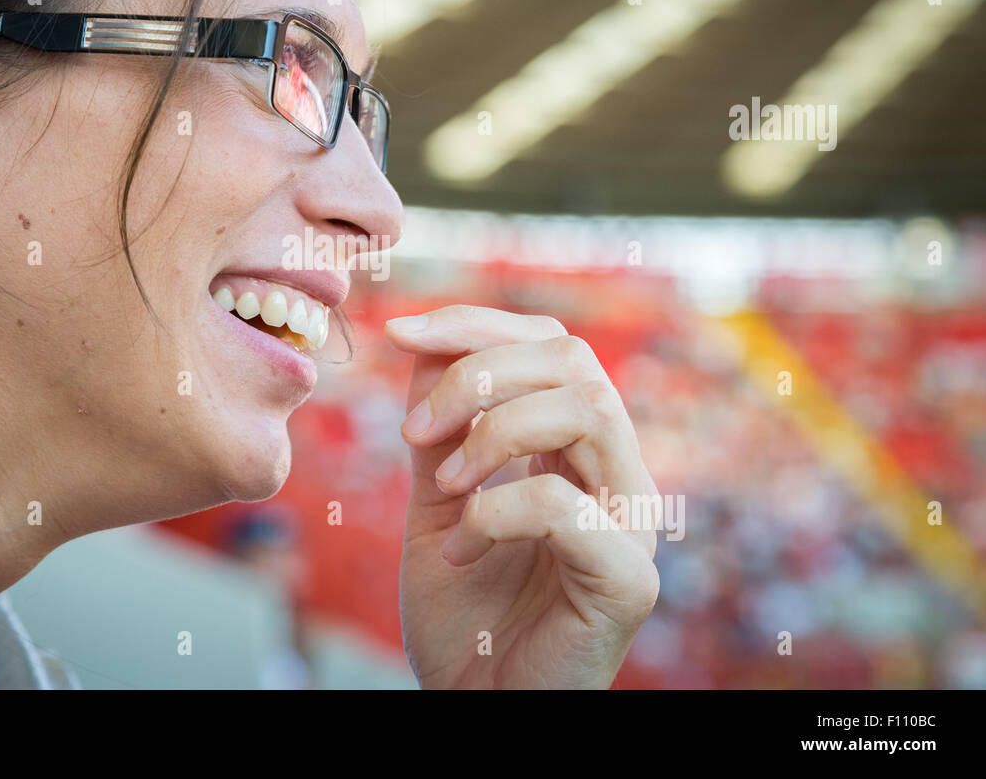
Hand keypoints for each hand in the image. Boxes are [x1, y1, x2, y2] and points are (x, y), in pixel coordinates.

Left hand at [386, 305, 659, 688]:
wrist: (474, 705)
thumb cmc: (464, 611)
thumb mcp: (438, 499)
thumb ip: (441, 427)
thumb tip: (422, 345)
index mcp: (579, 452)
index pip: (551, 346)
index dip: (478, 324)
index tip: (400, 332)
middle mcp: (617, 477)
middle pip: (575, 361)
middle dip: (481, 372)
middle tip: (414, 431)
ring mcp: (630, 526)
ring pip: (587, 410)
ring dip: (494, 432)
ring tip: (444, 483)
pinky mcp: (626, 580)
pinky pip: (565, 505)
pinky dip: (495, 512)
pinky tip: (460, 550)